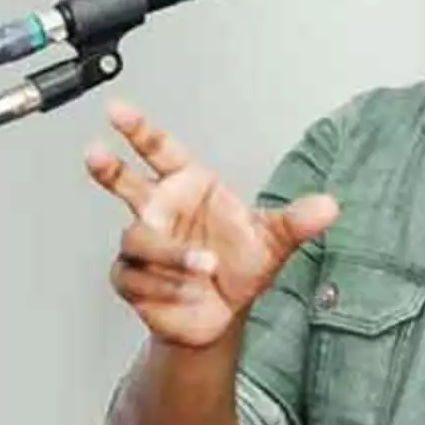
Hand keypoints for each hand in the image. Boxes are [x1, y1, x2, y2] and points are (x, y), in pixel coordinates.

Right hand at [86, 100, 338, 347]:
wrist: (223, 314)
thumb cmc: (241, 266)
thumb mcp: (274, 241)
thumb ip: (297, 221)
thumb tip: (328, 207)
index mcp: (190, 187)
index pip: (161, 151)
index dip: (140, 130)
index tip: (119, 110)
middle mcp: (162, 210)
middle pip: (125, 183)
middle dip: (109, 168)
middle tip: (96, 151)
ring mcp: (145, 243)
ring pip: (139, 239)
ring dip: (171, 255)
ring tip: (204, 266)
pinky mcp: (133, 278)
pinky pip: (136, 277)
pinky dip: (165, 286)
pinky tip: (187, 291)